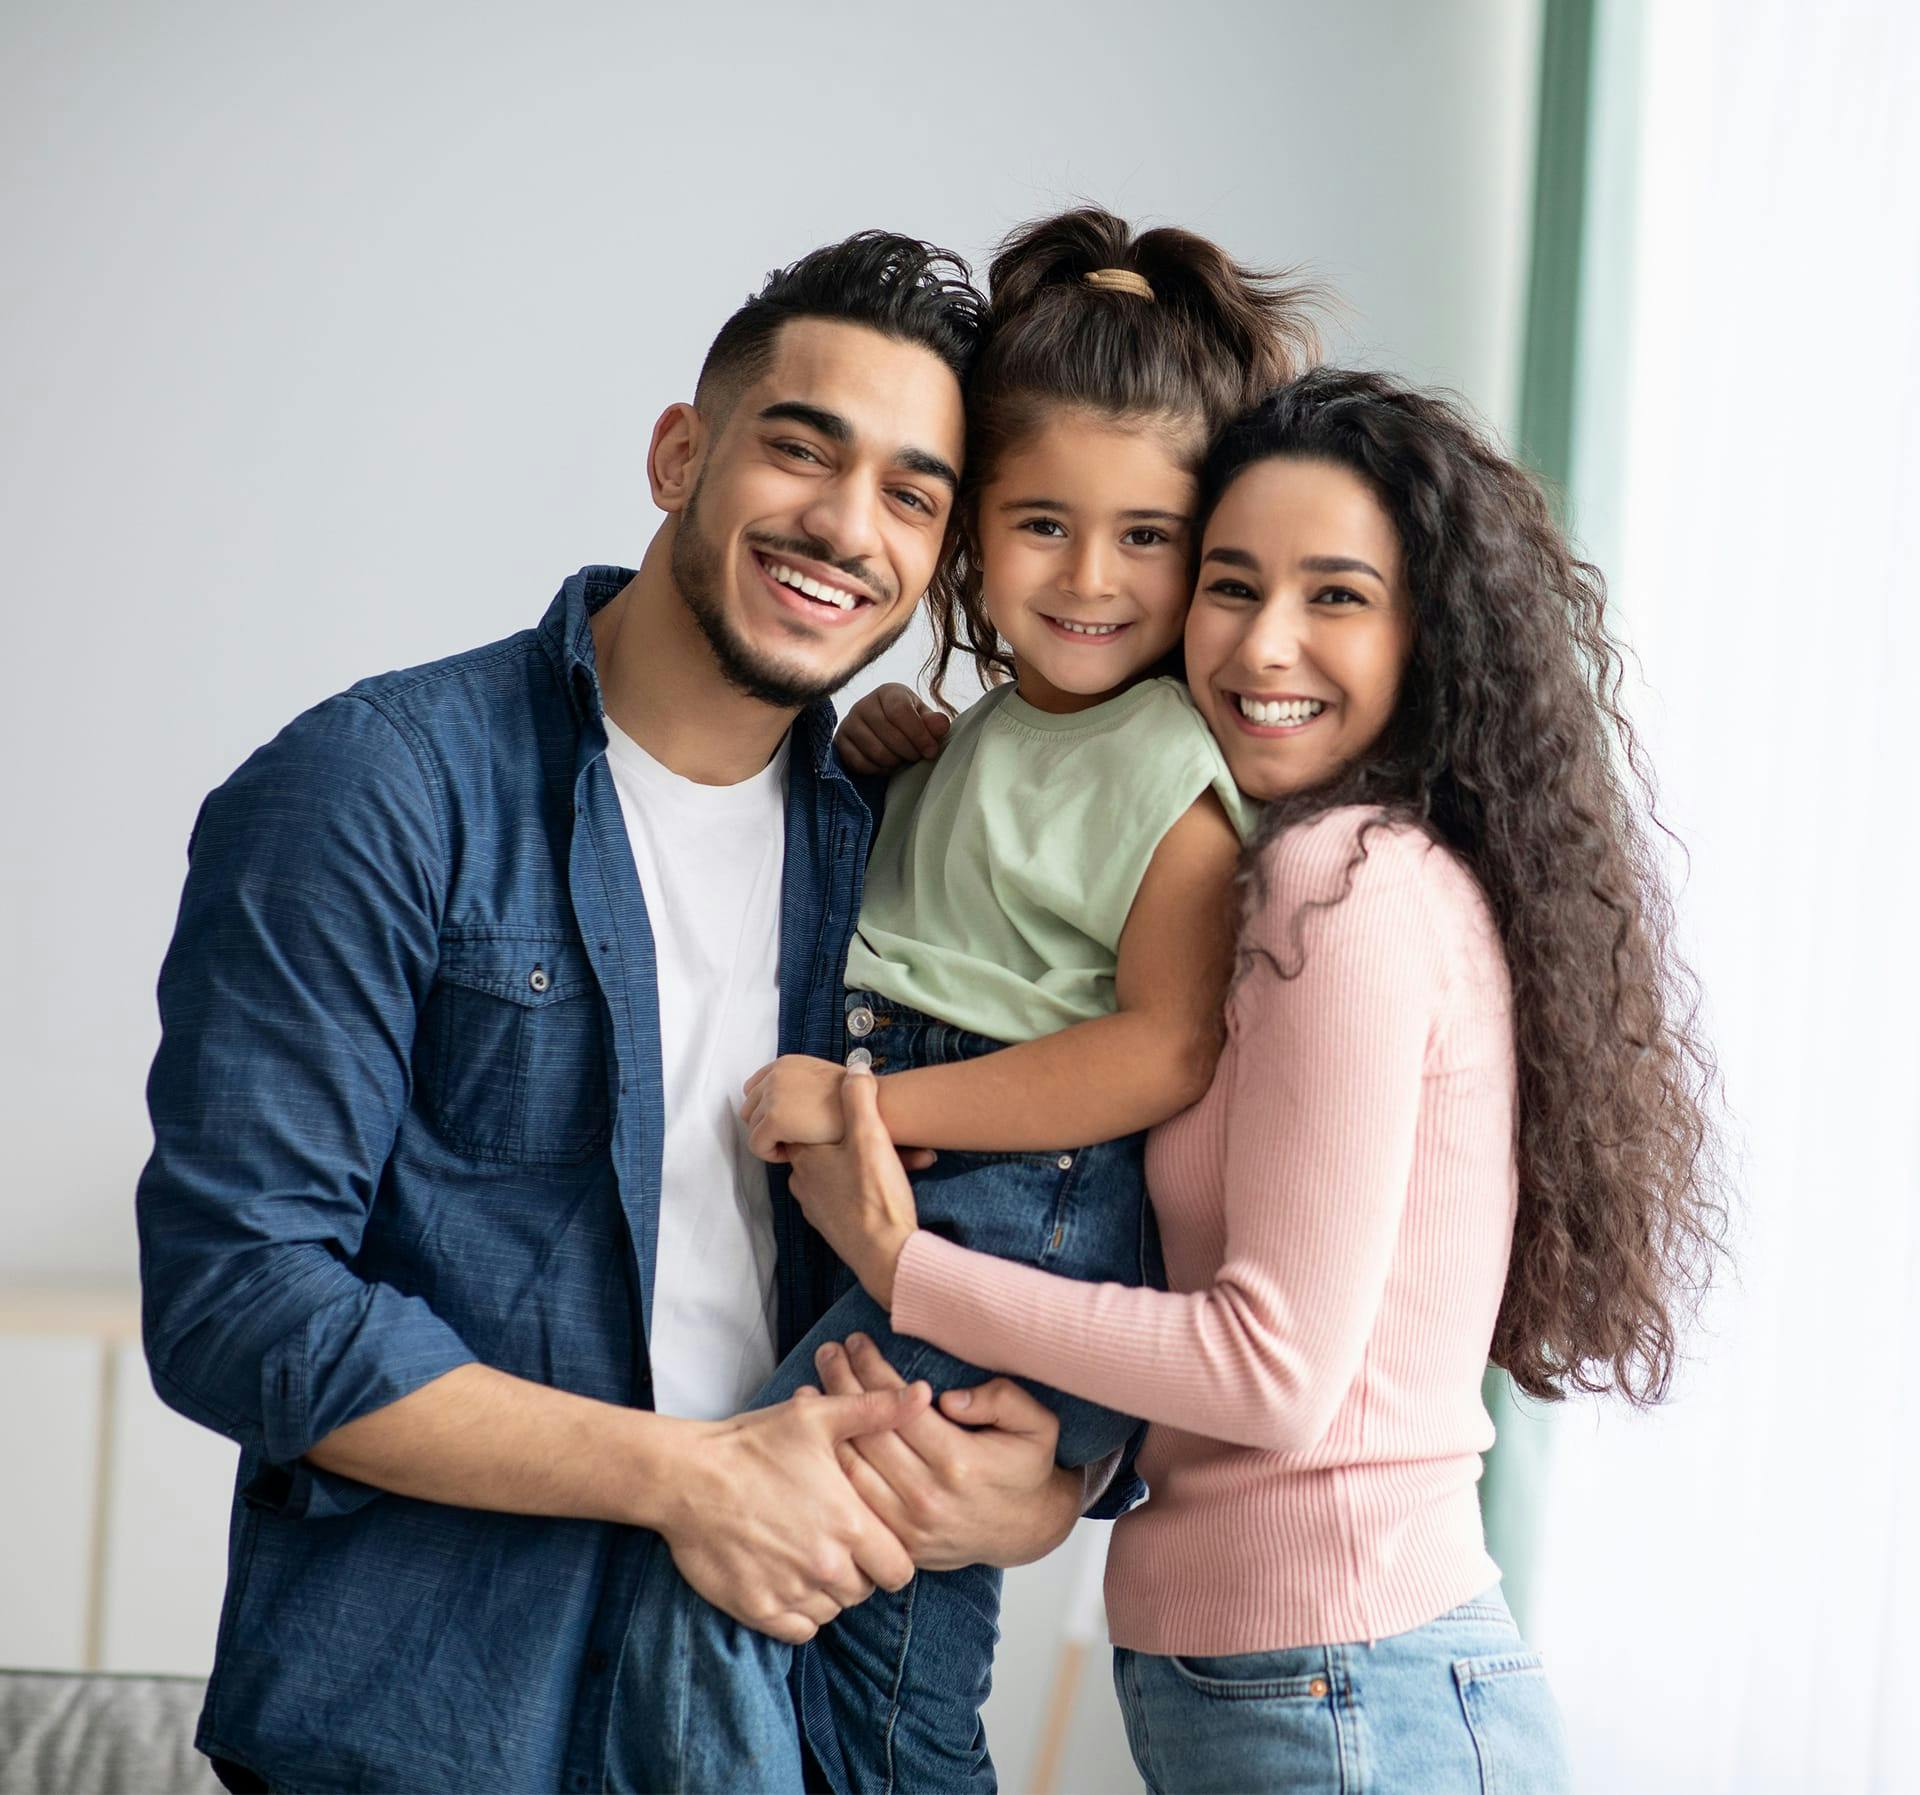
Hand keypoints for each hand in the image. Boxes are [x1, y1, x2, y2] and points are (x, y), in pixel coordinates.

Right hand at [655, 1383, 927, 1643]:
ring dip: (827, 1591)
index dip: (891, 1556)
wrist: (687, 1476)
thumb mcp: (817, 1416)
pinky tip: (787, 1580)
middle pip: (865, 1591)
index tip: (872, 1541)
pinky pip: (799, 1630)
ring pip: (832, 1610)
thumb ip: (876, 1409)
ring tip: (805, 1555)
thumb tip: (924, 1394)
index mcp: (850, 1525)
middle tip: (833, 1542)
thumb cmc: (754, 1443)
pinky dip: (798, 1613)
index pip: (899, 1569)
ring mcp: (791, 1592)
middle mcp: (827, 1566)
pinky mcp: (758, 1609)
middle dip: (857, 1571)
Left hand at [742, 1054, 850, 1162]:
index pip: (753, 1089)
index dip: (767, 1111)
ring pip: (752, 1129)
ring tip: (798, 1144)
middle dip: (767, 1127)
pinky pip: (756, 1145)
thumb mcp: (823, 1080)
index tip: (789, 1123)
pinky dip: (771, 1154)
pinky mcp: (774, 1119)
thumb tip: (789, 1108)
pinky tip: (795, 1152)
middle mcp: (775, 1075)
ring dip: (772, 1141)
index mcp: (785, 1064)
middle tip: (794, 1137)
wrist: (874, 1107)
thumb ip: (801, 1087)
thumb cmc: (857, 1102)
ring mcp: (773, 1096)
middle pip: (749, 1109)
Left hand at [786, 1067, 920, 1305]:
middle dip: (845, 1140)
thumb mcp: (871, 1136)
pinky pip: (839, 1197)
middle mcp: (803, 1182)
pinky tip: (881, 1188)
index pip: (801, 1123)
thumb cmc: (876, 1195)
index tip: (851, 1112)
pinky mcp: (831, 1226)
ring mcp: (815, 1207)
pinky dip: (857, 1189)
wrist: (886, 1254)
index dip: (825, 1114)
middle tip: (877, 1135)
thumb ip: (860, 1097)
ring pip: (830, 1174)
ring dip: (853, 1165)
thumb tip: (856, 1067)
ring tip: (886, 1161)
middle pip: (819, 1149)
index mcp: (806, 1157)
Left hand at [810, 1333, 1081, 1571]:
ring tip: (813, 1386)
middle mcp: (927, 1496)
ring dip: (829, 1425)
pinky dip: (834, 1468)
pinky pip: (857, 1502)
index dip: (873, 1370)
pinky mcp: (900, 1544)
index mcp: (958, 1462)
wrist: (1029, 1529)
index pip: (899, 1406)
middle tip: (828, 1352)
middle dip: (842, 1384)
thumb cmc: (1029, 1466)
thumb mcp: (1037, 1424)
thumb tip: (950, 1398)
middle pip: (868, 1432)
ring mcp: (909, 1526)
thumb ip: (1002, 1400)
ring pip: (853, 1469)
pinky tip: (823, 1439)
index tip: (857, 1342)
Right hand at [834, 682, 951, 776]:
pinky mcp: (840, 742)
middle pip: (889, 734)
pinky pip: (860, 763)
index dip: (918, 735)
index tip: (931, 751)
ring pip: (875, 751)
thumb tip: (941, 725)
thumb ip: (933, 723)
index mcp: (888, 692)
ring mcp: (849, 722)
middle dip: (908, 752)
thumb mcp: (923, 720)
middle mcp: (864, 703)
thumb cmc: (908, 724)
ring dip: (894, 762)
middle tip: (916, 757)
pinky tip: (886, 766)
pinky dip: (877, 770)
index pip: (900, 712)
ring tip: (902, 760)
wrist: (881, 733)